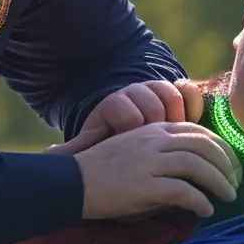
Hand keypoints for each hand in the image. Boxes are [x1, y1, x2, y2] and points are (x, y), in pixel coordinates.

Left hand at [49, 78, 211, 154]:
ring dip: (178, 117)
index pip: (126, 113)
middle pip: (152, 103)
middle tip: (161, 144)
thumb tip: (49, 153)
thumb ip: (76, 150)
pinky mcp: (177, 92)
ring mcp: (157, 90)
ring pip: (172, 96)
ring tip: (178, 139)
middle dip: (158, 124)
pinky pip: (189, 90)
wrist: (127, 124)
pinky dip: (194, 106)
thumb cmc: (110, 144)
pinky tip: (193, 124)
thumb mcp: (93, 145)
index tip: (133, 141)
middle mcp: (134, 93)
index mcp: (112, 105)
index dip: (133, 127)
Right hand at [74, 121, 239, 221]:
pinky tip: (204, 210)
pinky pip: (183, 191)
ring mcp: (149, 163)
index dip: (221, 148)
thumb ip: (161, 153)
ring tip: (228, 197)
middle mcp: (154, 141)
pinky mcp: (144, 186)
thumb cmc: (100, 171)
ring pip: (198, 166)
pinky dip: (199, 201)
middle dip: (227, 164)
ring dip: (219, 182)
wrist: (70, 183)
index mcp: (152, 130)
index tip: (230, 165)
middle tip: (235, 183)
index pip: (198, 132)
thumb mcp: (133, 150)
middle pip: (204, 146)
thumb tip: (193, 169)